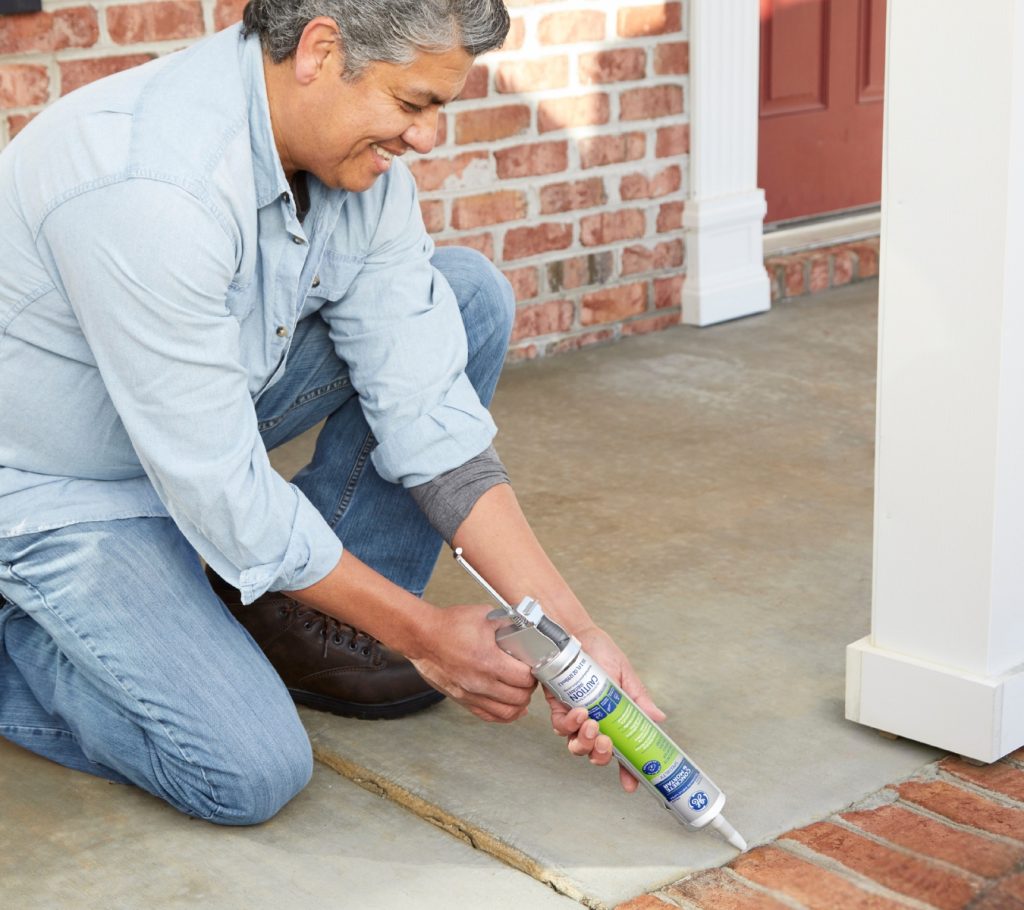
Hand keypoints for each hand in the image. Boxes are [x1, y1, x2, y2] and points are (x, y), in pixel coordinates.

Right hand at [410, 604, 536, 722]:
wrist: (422, 637)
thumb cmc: (449, 625)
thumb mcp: (484, 615)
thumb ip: (507, 623)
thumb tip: (524, 625)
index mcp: (488, 661)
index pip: (524, 678)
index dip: (534, 673)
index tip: (534, 668)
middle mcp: (480, 681)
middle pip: (519, 698)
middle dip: (529, 689)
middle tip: (530, 679)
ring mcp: (470, 693)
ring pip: (506, 712)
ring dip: (519, 704)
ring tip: (522, 693)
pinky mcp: (462, 699)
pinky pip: (488, 716)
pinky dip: (503, 715)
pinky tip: (510, 709)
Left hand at [544, 625, 665, 791]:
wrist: (575, 635)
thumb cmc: (601, 652)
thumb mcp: (625, 676)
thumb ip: (639, 700)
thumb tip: (659, 718)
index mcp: (615, 720)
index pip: (622, 752)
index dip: (626, 772)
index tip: (630, 785)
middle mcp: (595, 723)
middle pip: (597, 755)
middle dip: (601, 755)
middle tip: (606, 742)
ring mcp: (576, 718)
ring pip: (577, 746)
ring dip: (585, 741)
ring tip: (591, 724)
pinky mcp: (558, 709)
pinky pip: (562, 727)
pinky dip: (570, 723)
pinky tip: (579, 711)